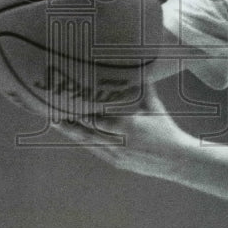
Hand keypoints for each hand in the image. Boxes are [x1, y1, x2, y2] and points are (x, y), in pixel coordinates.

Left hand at [55, 86, 190, 179]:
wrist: (175, 159)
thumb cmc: (164, 128)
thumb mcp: (154, 106)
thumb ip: (144, 86)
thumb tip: (138, 64)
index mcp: (128, 125)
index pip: (98, 118)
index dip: (81, 111)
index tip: (68, 100)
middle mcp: (119, 141)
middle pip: (88, 132)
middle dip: (69, 122)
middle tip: (52, 112)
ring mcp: (116, 154)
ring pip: (89, 143)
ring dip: (72, 133)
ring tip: (55, 122)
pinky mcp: (117, 162)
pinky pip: (96, 151)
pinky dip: (84, 142)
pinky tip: (74, 135)